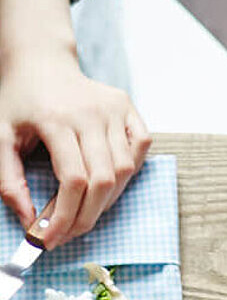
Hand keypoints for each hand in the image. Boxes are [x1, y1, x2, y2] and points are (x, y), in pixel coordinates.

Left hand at [0, 39, 148, 247]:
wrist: (39, 61)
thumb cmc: (20, 101)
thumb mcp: (1, 137)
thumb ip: (9, 180)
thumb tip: (29, 222)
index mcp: (56, 118)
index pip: (72, 181)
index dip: (65, 217)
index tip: (51, 239)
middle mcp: (90, 112)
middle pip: (103, 181)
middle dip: (86, 217)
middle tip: (68, 233)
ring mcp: (113, 108)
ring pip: (123, 171)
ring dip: (106, 200)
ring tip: (84, 208)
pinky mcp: (126, 107)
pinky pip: (139, 149)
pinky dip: (129, 171)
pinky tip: (108, 179)